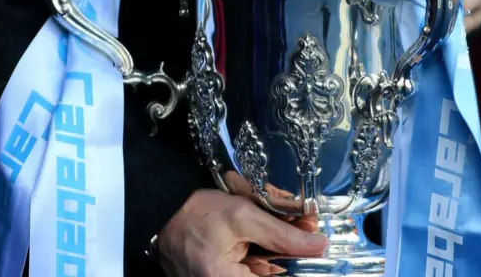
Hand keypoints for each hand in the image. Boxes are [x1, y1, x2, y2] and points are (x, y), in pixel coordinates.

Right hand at [157, 189, 327, 276]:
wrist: (163, 209)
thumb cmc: (194, 213)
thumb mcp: (242, 216)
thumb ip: (282, 233)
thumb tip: (318, 245)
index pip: (276, 275)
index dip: (298, 261)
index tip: (314, 244)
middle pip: (271, 273)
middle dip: (288, 251)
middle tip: (301, 226)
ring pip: (263, 269)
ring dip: (276, 248)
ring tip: (283, 223)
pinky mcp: (219, 276)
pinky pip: (249, 268)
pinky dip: (261, 251)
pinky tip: (262, 233)